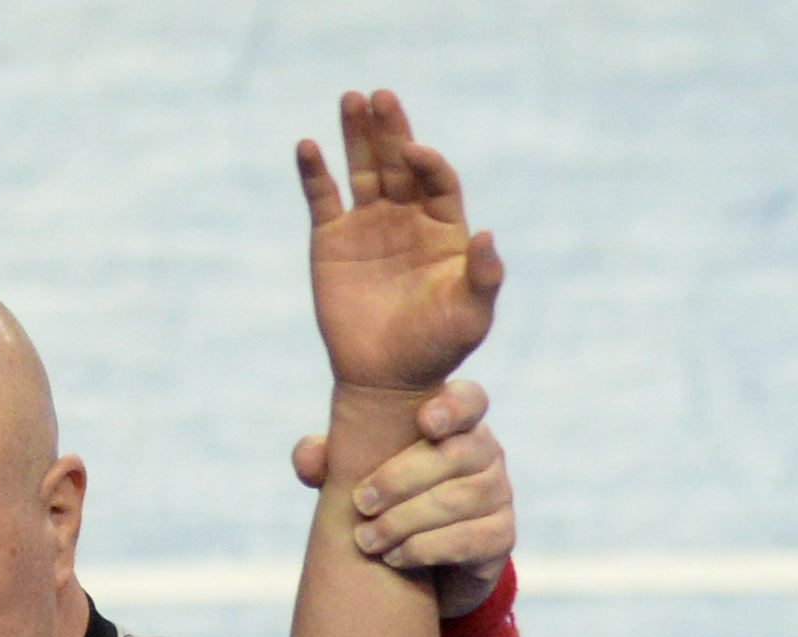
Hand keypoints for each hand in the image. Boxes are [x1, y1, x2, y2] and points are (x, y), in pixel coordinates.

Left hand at [288, 379, 515, 616]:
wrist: (422, 568)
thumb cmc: (385, 502)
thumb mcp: (351, 476)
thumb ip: (327, 460)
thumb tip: (308, 457)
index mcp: (455, 423)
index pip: (471, 400)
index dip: (453, 407)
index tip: (425, 423)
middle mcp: (486, 453)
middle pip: (455, 455)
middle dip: (401, 479)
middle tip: (360, 502)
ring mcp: (499, 494)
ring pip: (459, 500)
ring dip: (405, 521)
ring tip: (367, 540)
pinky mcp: (502, 537)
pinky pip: (468, 540)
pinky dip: (425, 549)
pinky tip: (394, 557)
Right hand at [295, 89, 502, 398]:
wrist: (388, 379)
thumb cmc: (436, 348)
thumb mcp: (470, 317)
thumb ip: (484, 277)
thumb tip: (489, 235)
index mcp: (443, 227)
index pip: (437, 180)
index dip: (428, 162)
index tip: (415, 151)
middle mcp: (406, 215)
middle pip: (398, 161)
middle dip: (391, 128)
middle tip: (382, 96)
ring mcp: (368, 223)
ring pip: (361, 167)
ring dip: (356, 133)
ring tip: (351, 98)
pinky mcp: (331, 237)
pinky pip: (323, 196)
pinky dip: (314, 172)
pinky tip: (309, 147)